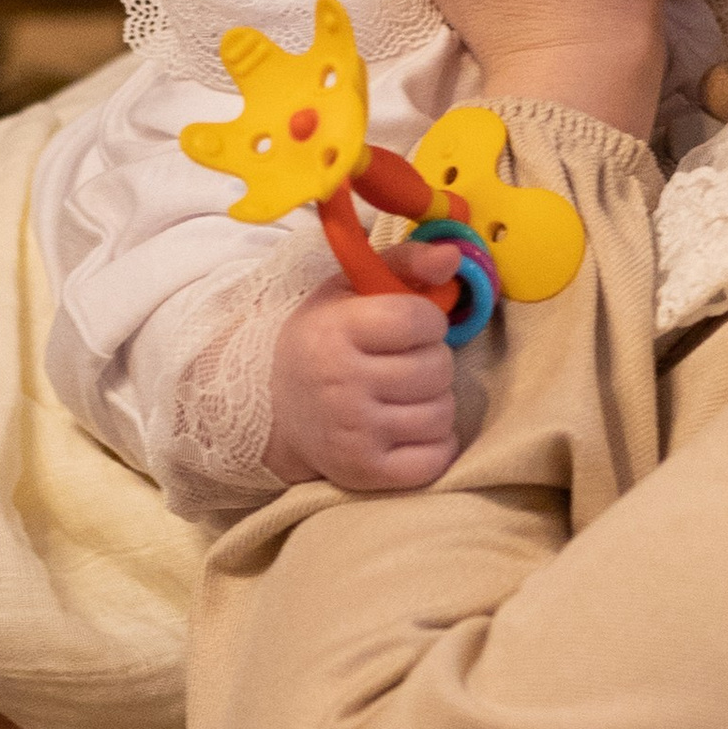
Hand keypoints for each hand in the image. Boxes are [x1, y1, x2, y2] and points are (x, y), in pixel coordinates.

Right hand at [264, 240, 461, 489]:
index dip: (428, 321)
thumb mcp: (350, 290)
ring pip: (442, 413)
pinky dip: (436, 444)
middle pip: (437, 368)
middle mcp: (341, 384)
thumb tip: (452, 256)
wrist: (275, 412)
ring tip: (405, 396)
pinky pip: (437, 458)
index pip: (420, 320)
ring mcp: (354, 433)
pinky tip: (410, 429)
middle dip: (432, 361)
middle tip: (405, 364)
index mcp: (335, 332)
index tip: (411, 326)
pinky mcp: (365, 473)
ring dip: (435, 402)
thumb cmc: (324, 342)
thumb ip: (405, 262)